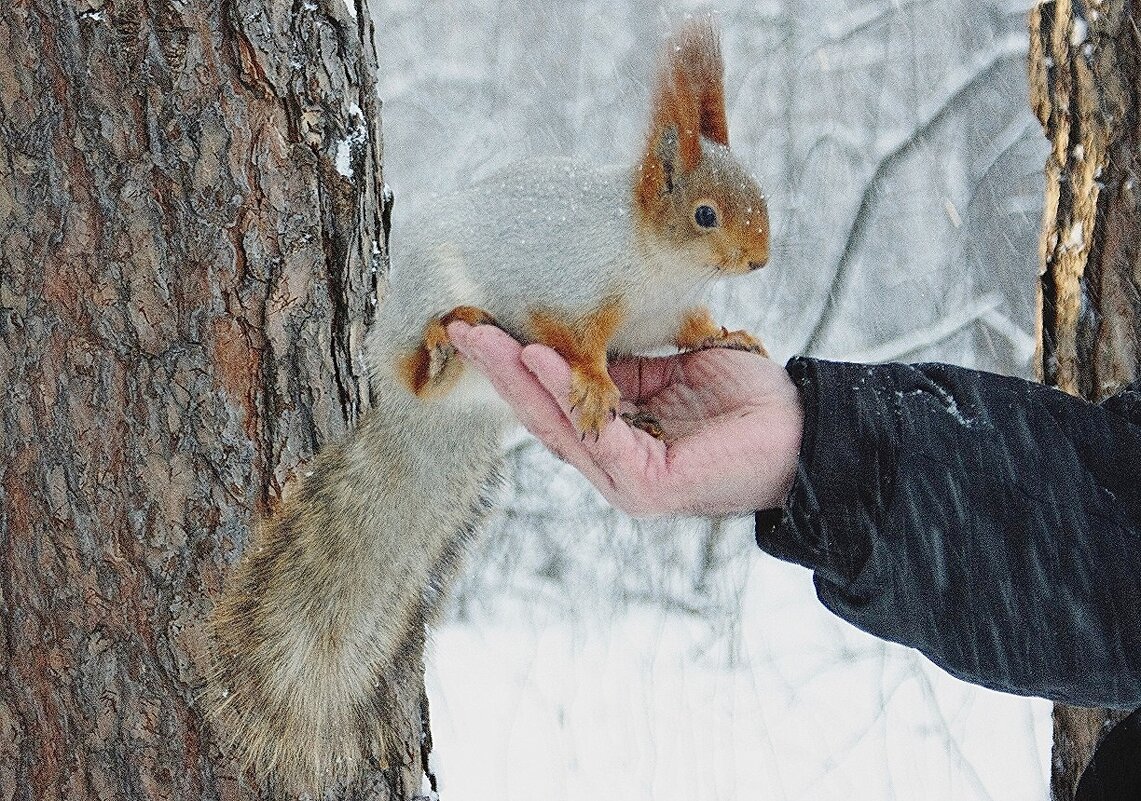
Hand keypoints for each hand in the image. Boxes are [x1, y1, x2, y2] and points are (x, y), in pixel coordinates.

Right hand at [447, 322, 802, 516]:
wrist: (806, 429)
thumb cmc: (746, 401)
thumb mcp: (670, 372)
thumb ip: (624, 369)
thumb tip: (573, 340)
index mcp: (617, 444)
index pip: (553, 407)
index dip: (515, 367)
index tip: (482, 325)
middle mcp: (614, 469)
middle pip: (541, 418)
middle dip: (499, 370)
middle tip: (461, 327)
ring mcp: (627, 483)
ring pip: (558, 427)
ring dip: (517, 378)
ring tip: (484, 337)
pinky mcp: (648, 486)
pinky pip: (597, 432)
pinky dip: (565, 392)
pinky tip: (540, 356)